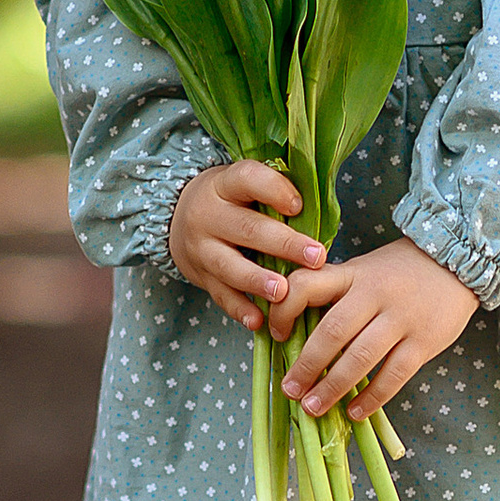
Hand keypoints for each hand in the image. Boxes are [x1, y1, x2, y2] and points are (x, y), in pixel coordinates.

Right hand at [169, 158, 329, 333]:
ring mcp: (201, 249)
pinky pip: (221, 296)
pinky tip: (259, 321)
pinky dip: (240, 310)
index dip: (274, 190)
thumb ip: (274, 191)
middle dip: (284, 244)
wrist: (179, 218)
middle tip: (316, 256)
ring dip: (258, 280)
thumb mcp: (243, 185)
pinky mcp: (201, 277)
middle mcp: (208, 215)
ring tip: (283, 292)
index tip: (299, 205)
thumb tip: (320, 206)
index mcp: (224, 185)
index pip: (247, 179)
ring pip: (230, 266)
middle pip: (247, 228)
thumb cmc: (229, 200)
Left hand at [272, 235, 477, 421]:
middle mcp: (373, 294)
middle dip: (307, 364)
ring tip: (313, 407)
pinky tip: (354, 412)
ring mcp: (401, 318)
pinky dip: (372, 397)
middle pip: (333, 331)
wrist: (457, 260)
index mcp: (351, 274)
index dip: (284, 310)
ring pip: (361, 357)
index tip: (274, 334)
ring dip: (333, 386)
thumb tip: (294, 333)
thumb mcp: (362, 270)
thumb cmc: (398, 273)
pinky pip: (394, 374)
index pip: (306, 285)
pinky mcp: (424, 341)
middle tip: (290, 389)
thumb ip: (334, 293)